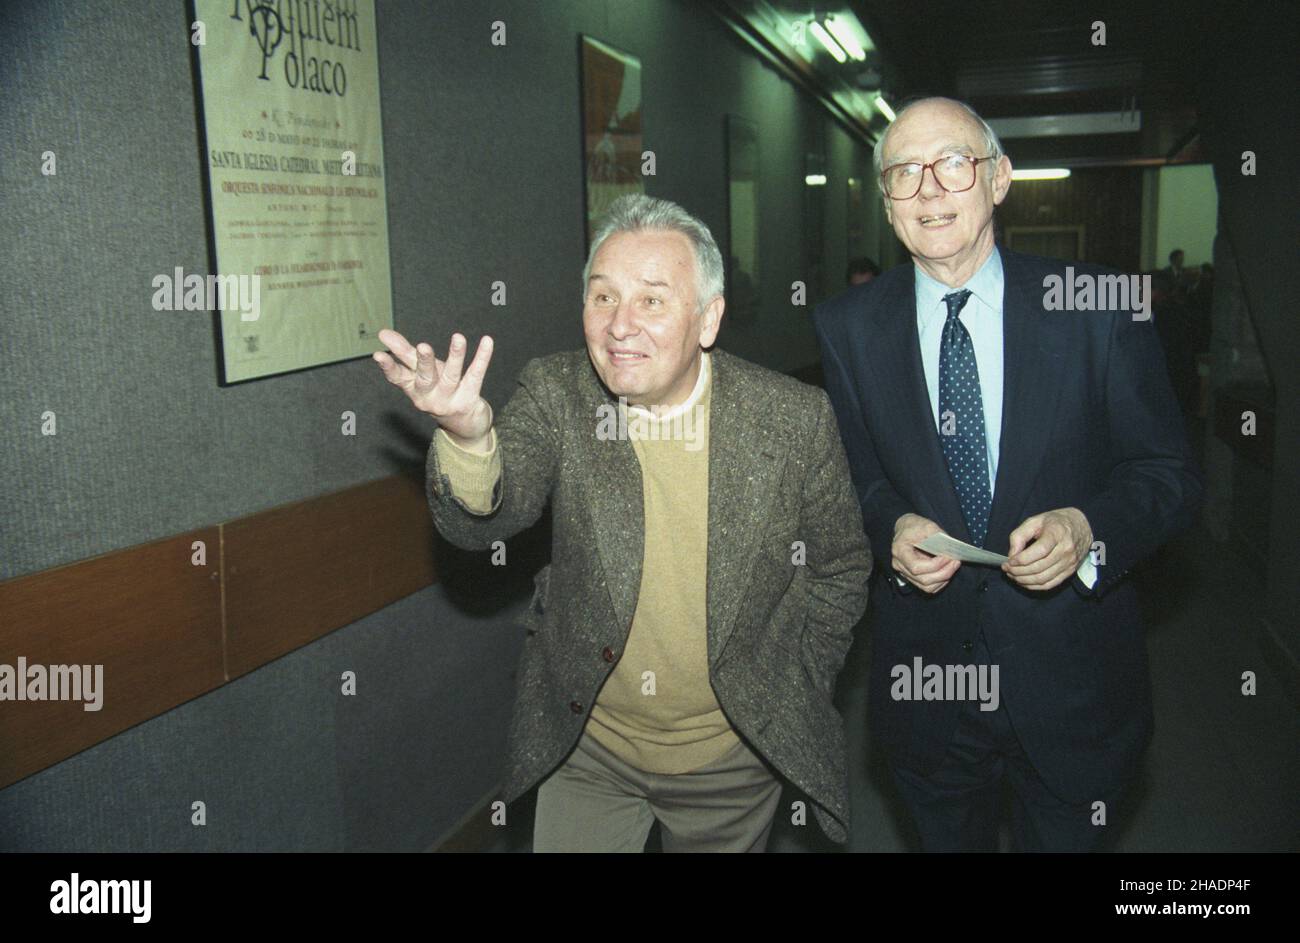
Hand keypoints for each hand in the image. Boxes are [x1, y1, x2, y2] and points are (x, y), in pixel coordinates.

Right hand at [374, 328, 494, 449]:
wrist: (463, 425)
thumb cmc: (438, 391)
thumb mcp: (419, 374)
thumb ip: (403, 353)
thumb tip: (382, 332)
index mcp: (413, 389)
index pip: (398, 377)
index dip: (388, 367)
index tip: (378, 355)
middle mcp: (429, 397)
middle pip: (426, 378)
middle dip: (424, 362)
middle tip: (423, 346)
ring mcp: (450, 399)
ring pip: (452, 375)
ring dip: (455, 355)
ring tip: (458, 337)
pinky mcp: (469, 398)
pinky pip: (476, 375)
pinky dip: (482, 357)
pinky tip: (487, 341)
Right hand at [892, 513, 959, 592]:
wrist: (906, 529)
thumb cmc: (915, 527)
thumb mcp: (927, 525)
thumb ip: (938, 536)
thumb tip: (950, 549)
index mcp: (900, 551)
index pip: (916, 567)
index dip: (934, 565)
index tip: (947, 556)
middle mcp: (900, 565)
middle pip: (923, 579)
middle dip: (944, 572)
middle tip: (955, 561)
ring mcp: (905, 573)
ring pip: (927, 587)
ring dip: (944, 578)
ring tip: (953, 565)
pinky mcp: (913, 578)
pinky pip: (928, 587)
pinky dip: (941, 582)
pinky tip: (947, 570)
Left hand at [1002, 507, 1091, 590]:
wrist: (1082, 526)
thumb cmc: (1055, 522)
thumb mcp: (1035, 521)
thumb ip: (1019, 535)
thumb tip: (1012, 555)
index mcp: (1058, 533)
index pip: (1040, 551)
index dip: (1022, 559)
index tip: (1009, 561)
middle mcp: (1066, 549)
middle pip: (1039, 567)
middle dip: (1018, 571)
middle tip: (1006, 568)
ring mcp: (1069, 562)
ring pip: (1043, 578)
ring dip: (1023, 580)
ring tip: (1012, 575)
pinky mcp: (1070, 571)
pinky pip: (1050, 584)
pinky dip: (1034, 586)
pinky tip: (1023, 581)